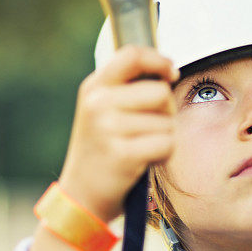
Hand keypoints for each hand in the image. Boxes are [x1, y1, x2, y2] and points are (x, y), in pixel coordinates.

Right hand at [58, 45, 178, 221]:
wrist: (81, 195)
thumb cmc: (101, 150)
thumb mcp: (101, 110)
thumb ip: (126, 88)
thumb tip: (167, 70)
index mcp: (94, 87)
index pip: (132, 55)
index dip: (159, 60)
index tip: (171, 73)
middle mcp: (98, 103)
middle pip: (160, 92)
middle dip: (166, 111)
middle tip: (148, 128)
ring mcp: (108, 128)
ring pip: (167, 122)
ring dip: (163, 137)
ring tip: (138, 147)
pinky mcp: (122, 154)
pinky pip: (167, 144)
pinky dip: (163, 155)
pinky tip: (142, 161)